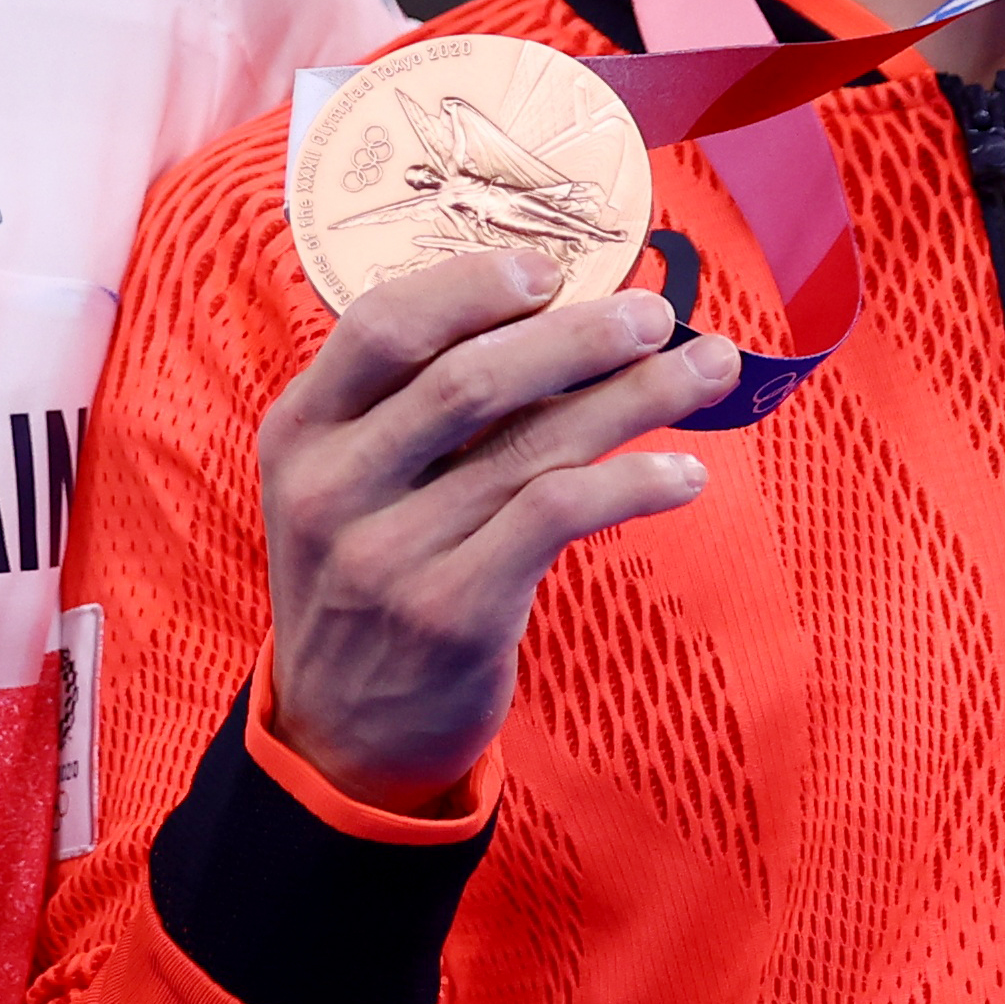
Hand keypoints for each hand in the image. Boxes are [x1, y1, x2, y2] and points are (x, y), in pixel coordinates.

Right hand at [259, 253, 744, 811]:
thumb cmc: (367, 583)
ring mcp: (388, 554)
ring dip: (634, 397)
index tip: (555, 268)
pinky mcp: (451, 613)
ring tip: (704, 369)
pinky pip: (557, 517)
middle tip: (656, 314)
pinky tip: (684, 473)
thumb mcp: (344, 488)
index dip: (472, 285)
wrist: (341, 735)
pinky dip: (632, 483)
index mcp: (300, 432)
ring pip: (531, 444)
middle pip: (469, 377)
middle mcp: (332, 488)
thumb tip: (552, 317)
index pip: (382, 325)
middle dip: (579, 334)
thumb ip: (410, 412)